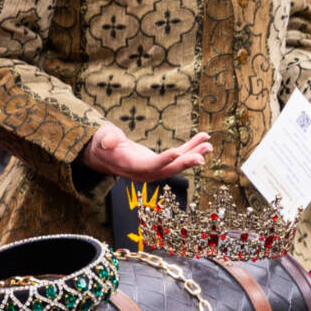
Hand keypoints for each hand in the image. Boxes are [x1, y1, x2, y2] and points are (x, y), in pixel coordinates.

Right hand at [81, 124, 210, 180]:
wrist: (104, 154)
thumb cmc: (102, 144)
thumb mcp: (101, 139)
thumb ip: (106, 140)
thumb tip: (108, 141)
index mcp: (130, 166)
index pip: (148, 166)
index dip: (162, 161)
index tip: (176, 153)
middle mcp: (145, 171)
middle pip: (168, 169)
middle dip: (185, 163)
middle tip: (201, 158)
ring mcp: (155, 168)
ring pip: (177, 163)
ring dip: (194, 154)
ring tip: (209, 145)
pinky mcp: (161, 161)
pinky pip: (178, 154)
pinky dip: (191, 146)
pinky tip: (203, 138)